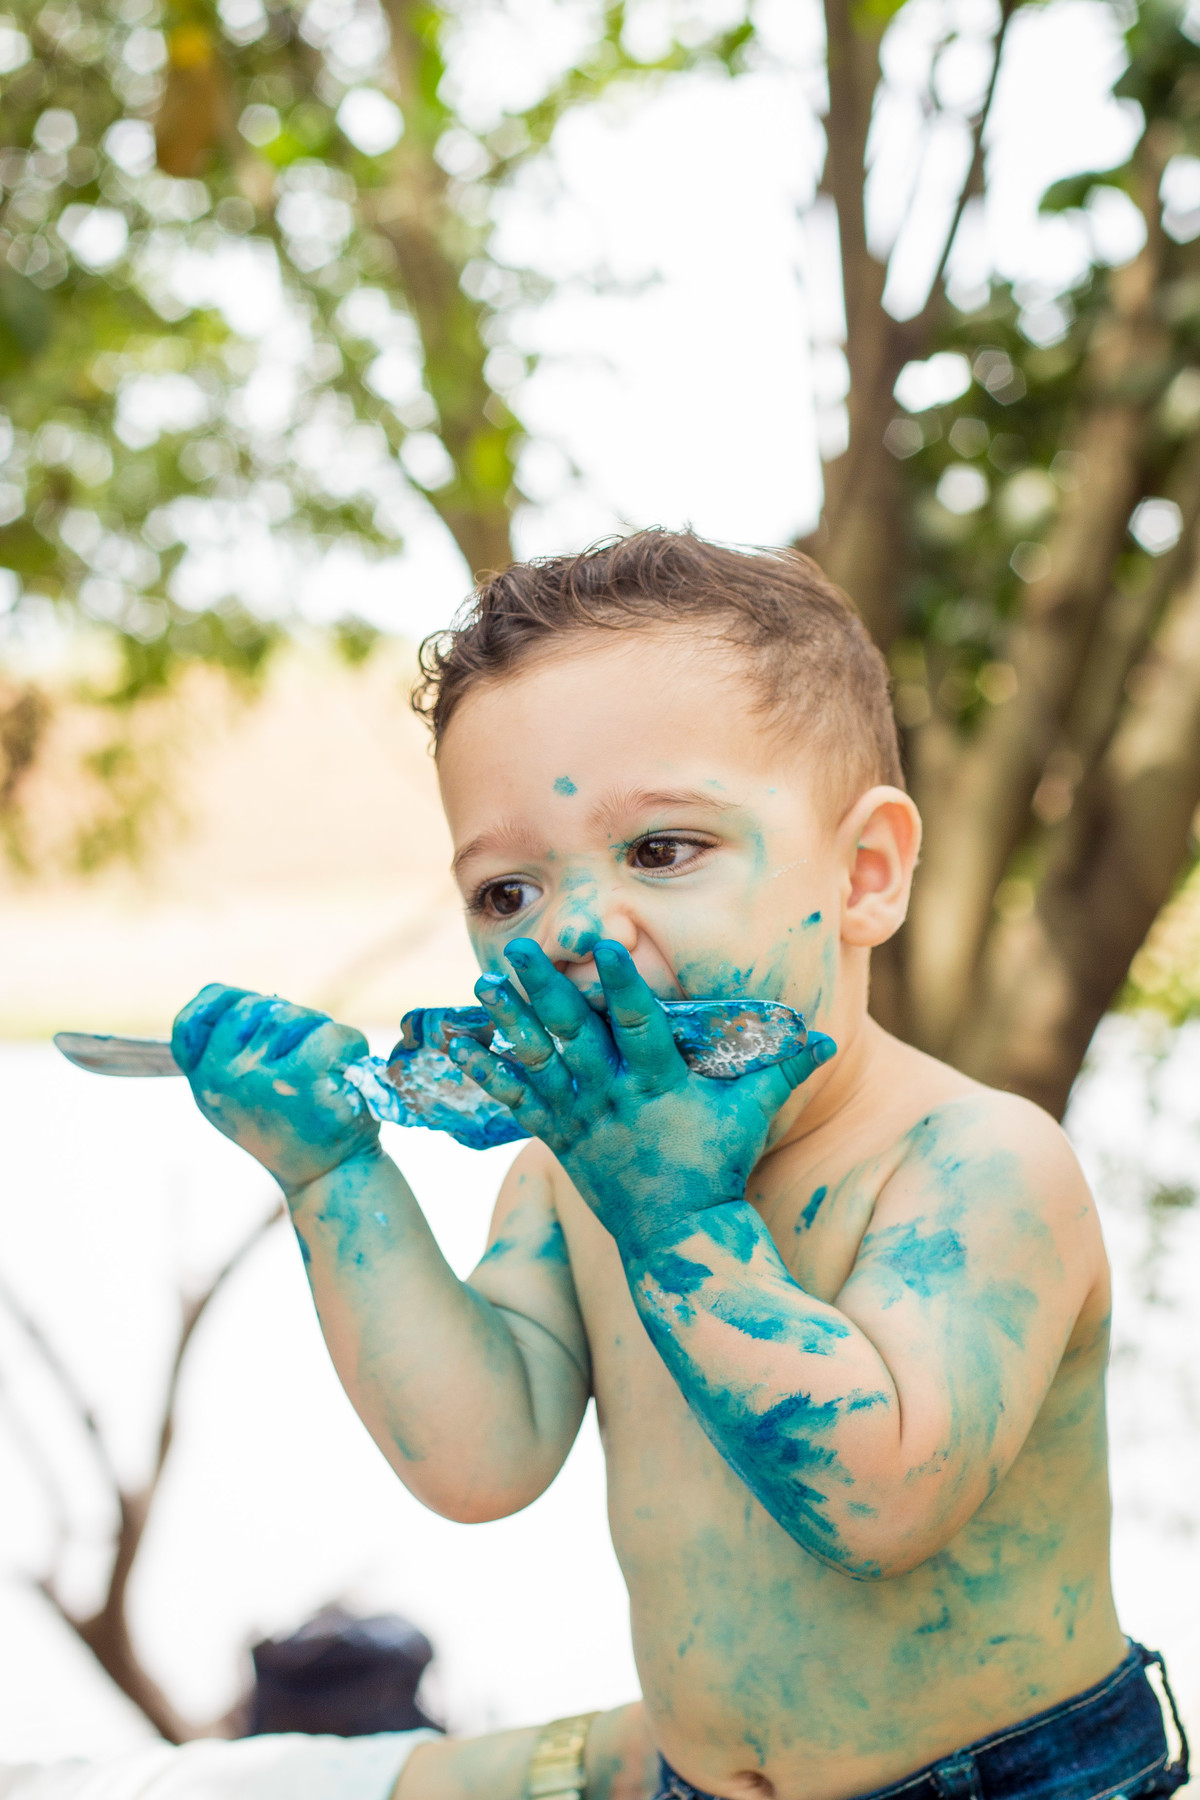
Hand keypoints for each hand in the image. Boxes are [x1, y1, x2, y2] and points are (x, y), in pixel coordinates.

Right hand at [171, 984, 379, 1195]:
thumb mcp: (238, 1097)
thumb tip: (244, 1002)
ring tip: (325, 1069)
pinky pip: (330, 1033)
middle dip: (284, 1018)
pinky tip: (348, 1069)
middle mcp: (221, 1080)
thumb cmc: (290, 1127)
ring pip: (293, 1016)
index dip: (225, 1003)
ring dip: (318, 1031)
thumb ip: (227, 1053)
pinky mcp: (301, 1080)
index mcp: (203, 1082)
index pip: (192, 1020)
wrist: (326, 1177)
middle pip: (251, 1007)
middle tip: (303, 1052)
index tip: (254, 1013)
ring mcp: (258, 1079)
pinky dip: (349, 1043)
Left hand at [448, 940, 834, 1254]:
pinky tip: (455, 1044)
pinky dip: (486, 1072)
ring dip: (508, 1021)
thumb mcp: (752, 1115)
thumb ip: (784, 1070)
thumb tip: (829, 1036)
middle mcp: (615, 1098)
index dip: (622, 982)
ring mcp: (582, 1119)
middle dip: (544, 988)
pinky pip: (516, 1101)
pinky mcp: (558, 1138)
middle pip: (573, 1035)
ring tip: (482, 981)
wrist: (678, 1235)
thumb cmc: (718, 1167)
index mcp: (660, 1084)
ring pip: (538, 1062)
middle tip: (517, 947)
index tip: (606, 942)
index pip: (639, 1023)